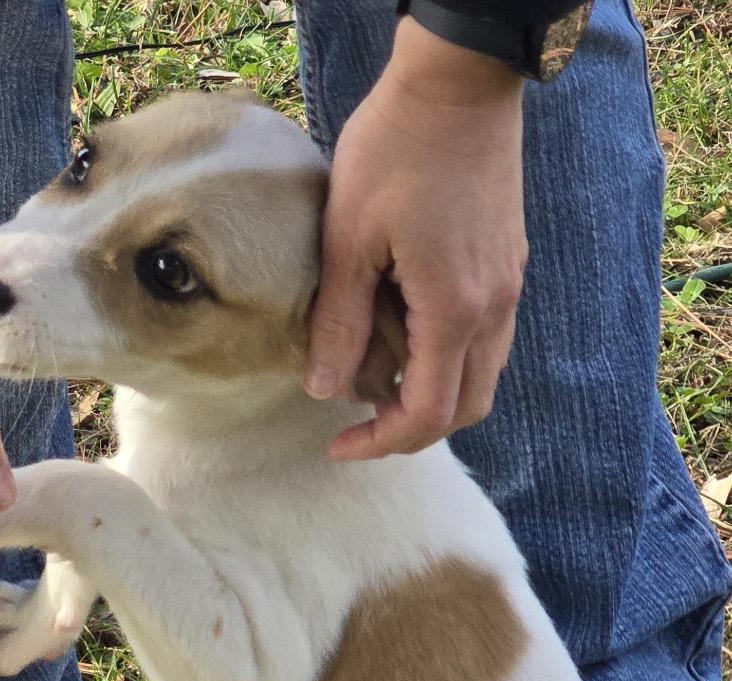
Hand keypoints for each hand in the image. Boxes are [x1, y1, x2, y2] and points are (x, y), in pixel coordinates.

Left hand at [308, 16, 527, 459]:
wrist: (458, 83)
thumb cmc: (395, 151)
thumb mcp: (348, 240)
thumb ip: (339, 322)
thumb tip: (323, 390)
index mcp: (454, 311)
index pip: (427, 414)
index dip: (382, 442)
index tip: (338, 445)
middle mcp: (494, 310)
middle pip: (466, 409)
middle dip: (410, 431)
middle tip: (359, 428)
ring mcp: (509, 288)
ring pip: (482, 380)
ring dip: (434, 401)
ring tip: (379, 392)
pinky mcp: (509, 267)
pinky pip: (488, 343)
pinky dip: (451, 367)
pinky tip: (409, 349)